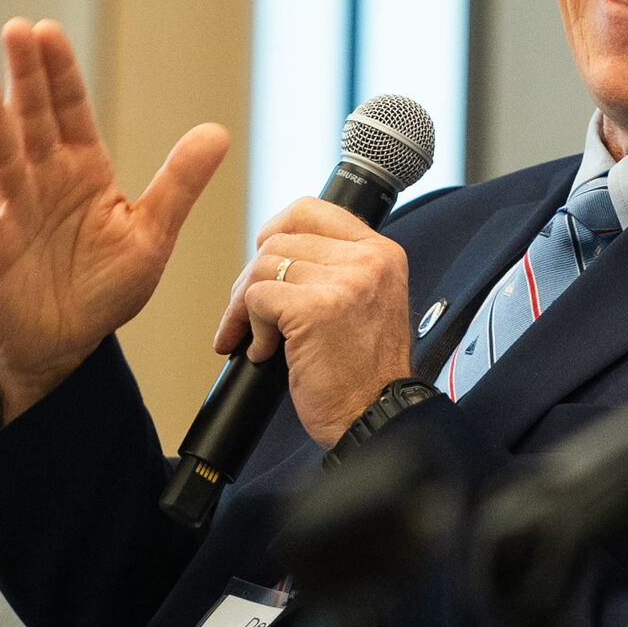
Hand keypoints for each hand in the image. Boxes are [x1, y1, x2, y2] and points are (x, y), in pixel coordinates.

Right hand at [0, 18, 228, 422]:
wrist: (65, 345)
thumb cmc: (106, 288)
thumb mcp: (153, 235)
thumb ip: (180, 184)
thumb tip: (217, 132)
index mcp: (84, 173)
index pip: (71, 112)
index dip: (60, 74)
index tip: (48, 31)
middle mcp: (43, 183)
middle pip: (33, 121)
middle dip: (25, 77)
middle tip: (16, 30)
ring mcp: (12, 213)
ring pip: (2, 159)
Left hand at [212, 197, 412, 447]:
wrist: (375, 416)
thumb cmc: (364, 372)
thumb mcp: (367, 301)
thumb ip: (336, 268)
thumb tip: (277, 248)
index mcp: (382, 252)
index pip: (311, 210)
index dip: (276, 230)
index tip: (264, 259)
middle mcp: (368, 260)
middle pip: (279, 240)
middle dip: (252, 278)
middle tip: (249, 314)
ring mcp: (343, 282)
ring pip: (263, 268)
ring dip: (245, 307)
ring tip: (259, 338)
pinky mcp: (315, 309)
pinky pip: (257, 298)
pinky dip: (250, 328)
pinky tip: (266, 352)